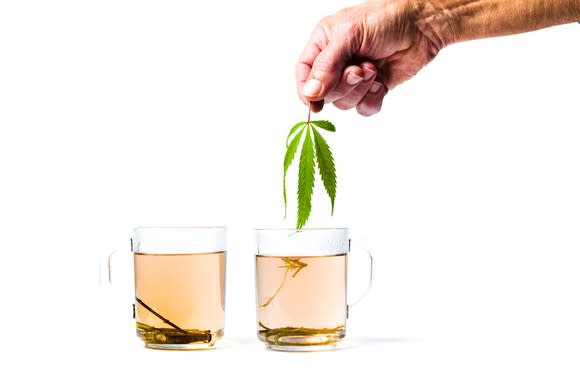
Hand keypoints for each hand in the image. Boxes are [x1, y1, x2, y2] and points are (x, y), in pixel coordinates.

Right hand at [296, 0, 444, 115]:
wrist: (423, 25)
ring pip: (344, 103)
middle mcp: (336, 62)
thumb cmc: (385, 18)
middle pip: (324, 93)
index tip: (314, 102)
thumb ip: (327, 65)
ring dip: (360, 90)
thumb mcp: (349, 34)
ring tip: (374, 69)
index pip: (304, 73)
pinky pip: (363, 108)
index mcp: (323, 44)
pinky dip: (372, 100)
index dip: (306, 90)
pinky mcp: (373, 88)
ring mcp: (355, 77)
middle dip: (344, 85)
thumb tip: (310, 93)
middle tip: (360, 70)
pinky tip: (382, 82)